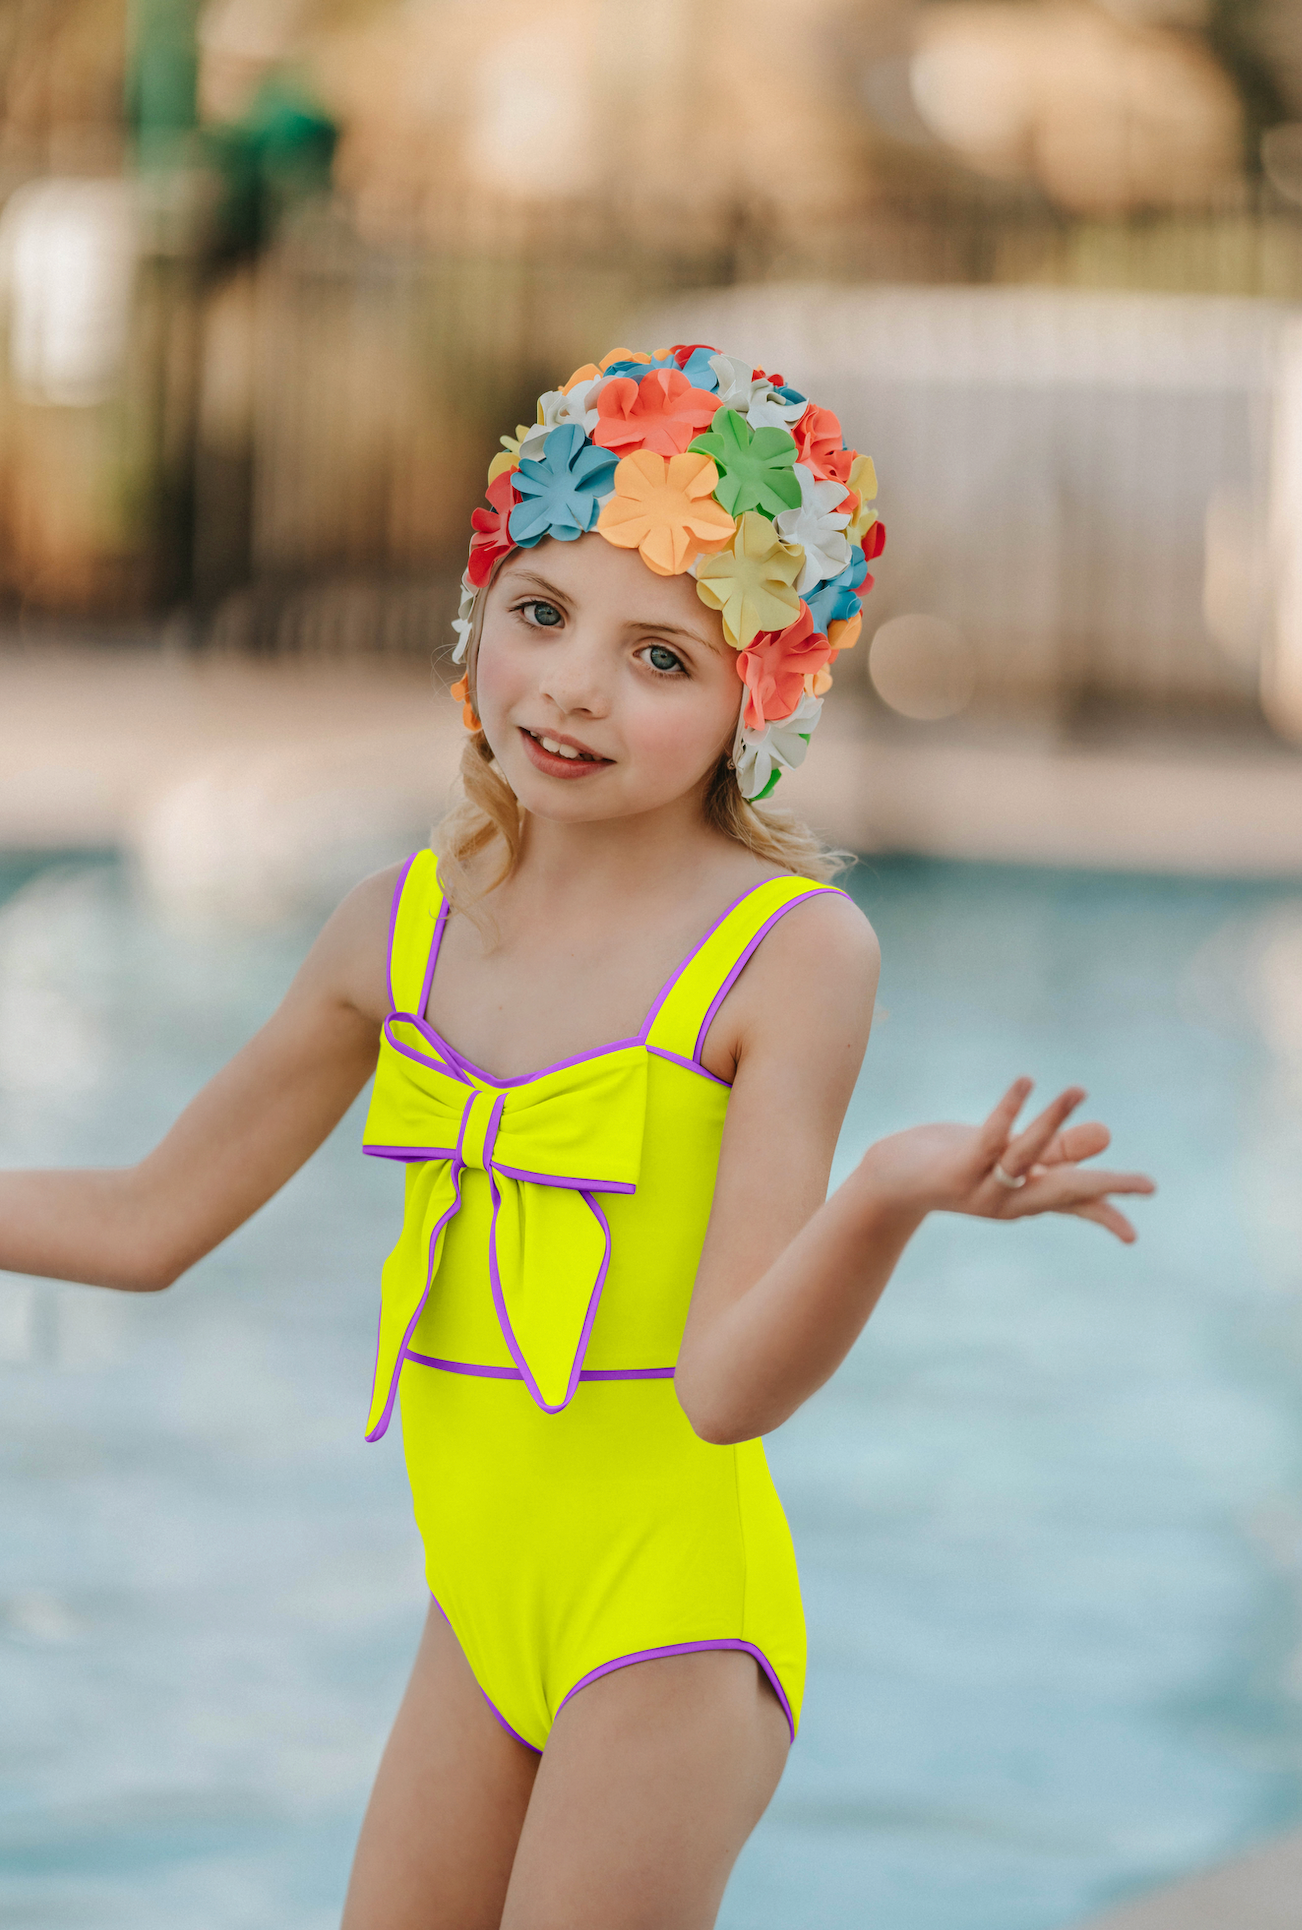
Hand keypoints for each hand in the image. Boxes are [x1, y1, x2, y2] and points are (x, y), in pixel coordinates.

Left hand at [857, 1078, 1155, 1242]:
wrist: (893, 1179)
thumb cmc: (957, 1164)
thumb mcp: (1010, 1157)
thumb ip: (1057, 1149)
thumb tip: (1106, 1135)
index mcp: (1027, 1197)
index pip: (1077, 1204)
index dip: (1107, 1211)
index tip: (1136, 1233)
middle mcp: (1009, 1199)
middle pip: (1065, 1192)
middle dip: (1104, 1186)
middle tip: (1146, 1184)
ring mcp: (982, 1187)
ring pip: (1026, 1155)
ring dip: (1053, 1121)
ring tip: (1079, 1090)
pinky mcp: (957, 1168)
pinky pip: (989, 1137)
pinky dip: (1008, 1109)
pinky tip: (1025, 1081)